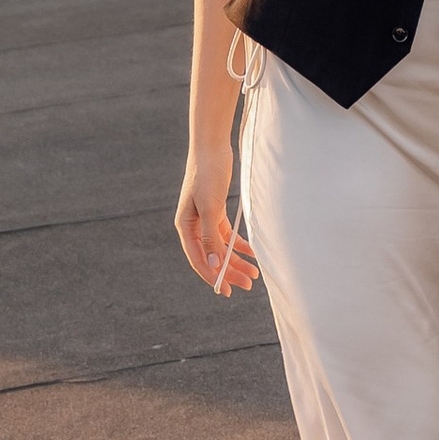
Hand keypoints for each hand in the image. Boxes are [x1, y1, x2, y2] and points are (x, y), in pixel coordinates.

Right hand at [175, 156, 257, 293]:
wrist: (212, 148)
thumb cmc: (207, 175)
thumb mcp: (210, 207)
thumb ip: (211, 237)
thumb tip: (214, 265)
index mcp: (185, 226)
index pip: (198, 259)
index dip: (212, 276)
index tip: (226, 291)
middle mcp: (193, 226)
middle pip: (211, 256)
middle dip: (229, 272)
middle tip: (247, 285)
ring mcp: (205, 219)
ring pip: (220, 247)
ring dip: (236, 260)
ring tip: (253, 274)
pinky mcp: (216, 211)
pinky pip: (227, 235)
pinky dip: (239, 245)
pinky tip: (252, 253)